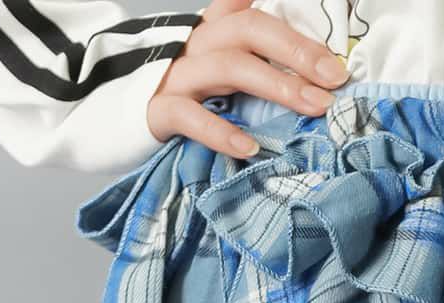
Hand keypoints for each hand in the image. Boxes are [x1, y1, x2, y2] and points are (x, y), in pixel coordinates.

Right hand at [145, 0, 348, 157]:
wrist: (109, 119)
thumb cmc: (176, 98)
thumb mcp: (213, 70)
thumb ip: (247, 59)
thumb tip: (301, 71)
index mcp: (210, 31)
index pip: (251, 13)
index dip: (291, 27)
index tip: (332, 53)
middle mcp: (195, 44)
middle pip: (248, 31)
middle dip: (297, 52)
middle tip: (334, 79)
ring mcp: (174, 74)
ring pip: (227, 66)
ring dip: (276, 84)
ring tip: (312, 107)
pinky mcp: (156, 109)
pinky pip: (190, 115)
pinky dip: (221, 131)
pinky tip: (250, 148)